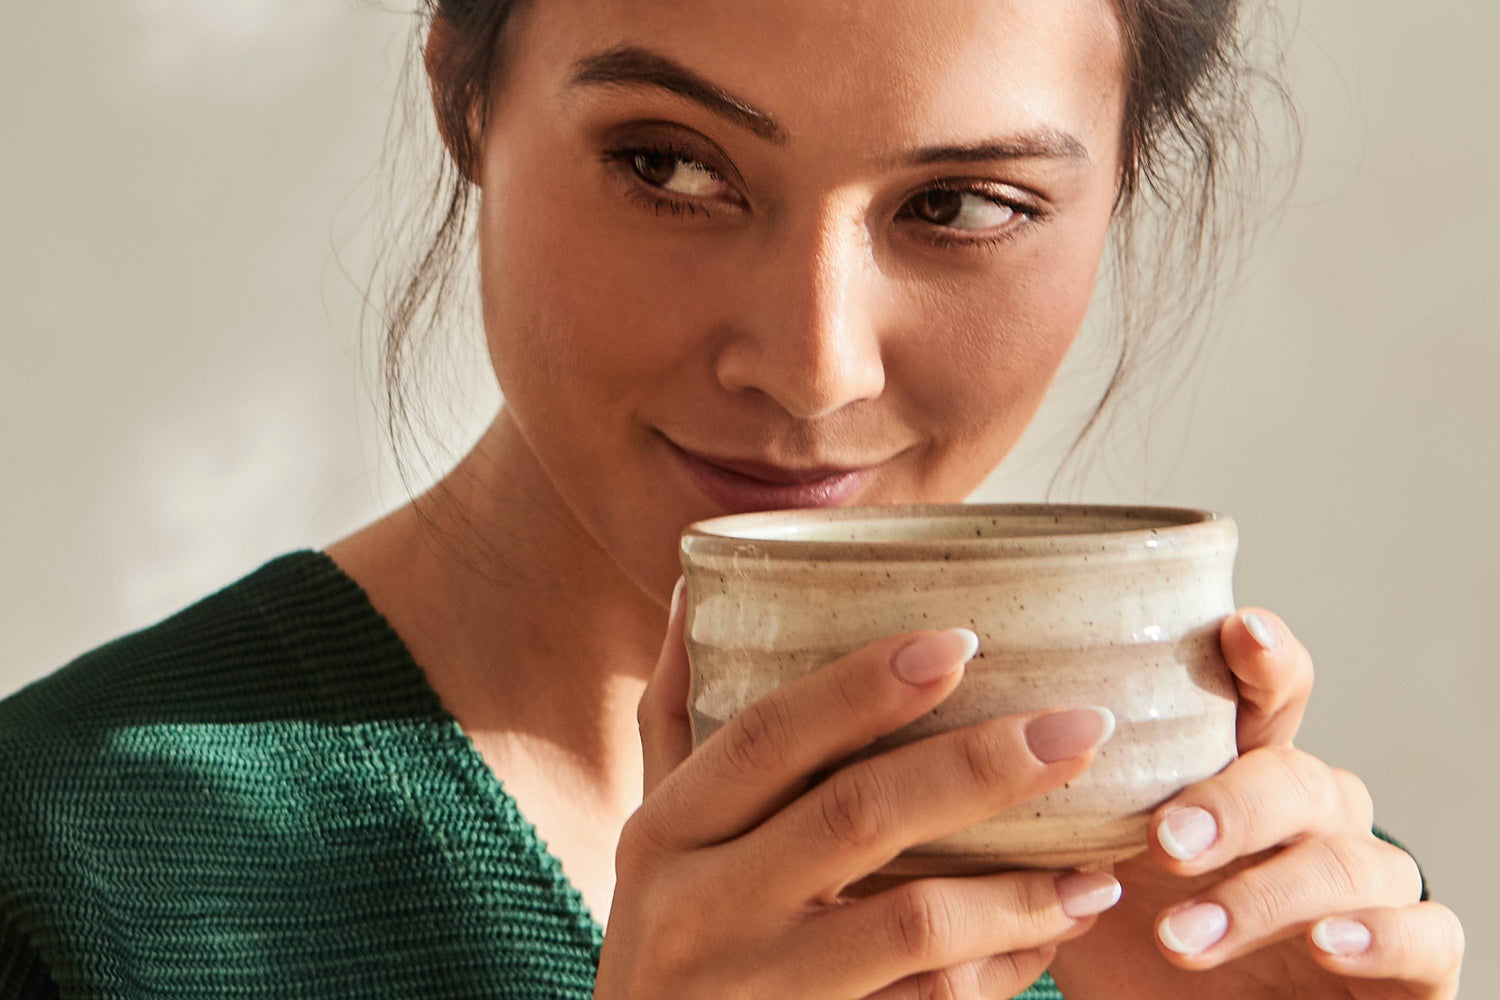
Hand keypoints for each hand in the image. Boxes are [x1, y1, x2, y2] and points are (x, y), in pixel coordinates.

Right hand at [596, 581, 1120, 998]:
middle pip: (853, 816)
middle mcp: (699, 906)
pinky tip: (1057, 931)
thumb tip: (701, 583)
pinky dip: (1004, 968)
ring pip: (909, 925)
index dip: (861, 685)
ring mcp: (755, 987)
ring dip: (1017, 890)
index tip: (960, 642)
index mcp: (667, 830)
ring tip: (1096, 863)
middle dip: (976, 765)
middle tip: (1078, 728)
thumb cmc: (665, 930)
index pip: (766, 735)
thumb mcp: (653, 829)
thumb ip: (676, 713)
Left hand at [1050, 609, 1464, 999]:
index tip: (1236, 629)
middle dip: (1230, 804)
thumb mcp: (1079, 876)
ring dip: (1265, 894)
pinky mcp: (1417, 962)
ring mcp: (1368, 887)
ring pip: (1349, 859)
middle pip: (1296, 777)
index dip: (1264, 658)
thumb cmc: (1131, 945)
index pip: (1268, 696)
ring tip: (1185, 934)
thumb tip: (973, 756)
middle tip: (1163, 840)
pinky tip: (1323, 943)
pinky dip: (1379, 936)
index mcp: (1240, 776)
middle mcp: (1315, 818)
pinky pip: (1428, 932)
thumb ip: (1053, 814)